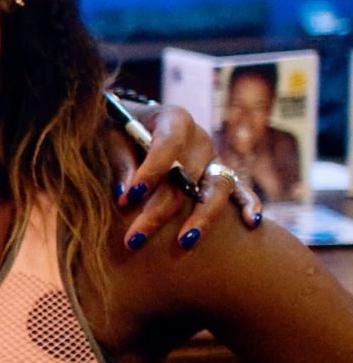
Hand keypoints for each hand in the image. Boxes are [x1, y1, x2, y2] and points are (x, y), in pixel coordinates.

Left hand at [109, 102, 262, 250]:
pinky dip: (249, 204)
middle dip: (158, 211)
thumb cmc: (117, 129)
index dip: (150, 171)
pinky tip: (252, 223)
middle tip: (133, 240)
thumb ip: (120, 160)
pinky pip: (240, 189)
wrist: (132, 124)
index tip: (127, 198)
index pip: (168, 144)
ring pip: (217, 188)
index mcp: (173, 119)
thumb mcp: (110, 134)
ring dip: (202, 217)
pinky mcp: (220, 175)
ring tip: (184, 243)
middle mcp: (198, 138)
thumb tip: (126, 194)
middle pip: (186, 178)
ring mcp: (212, 158)